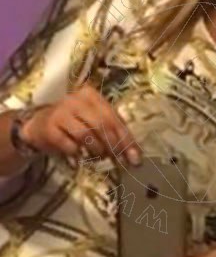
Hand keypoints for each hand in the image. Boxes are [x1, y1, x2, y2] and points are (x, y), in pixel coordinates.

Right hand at [21, 82, 140, 165]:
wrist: (39, 124)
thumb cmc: (73, 122)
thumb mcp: (93, 119)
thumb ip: (112, 130)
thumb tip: (134, 153)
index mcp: (91, 95)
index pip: (114, 118)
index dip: (126, 139)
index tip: (135, 158)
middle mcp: (76, 100)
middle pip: (102, 125)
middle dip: (114, 146)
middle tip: (119, 160)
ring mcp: (61, 112)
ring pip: (86, 134)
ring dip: (96, 149)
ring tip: (99, 156)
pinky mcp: (50, 127)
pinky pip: (69, 145)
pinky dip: (77, 153)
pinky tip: (80, 157)